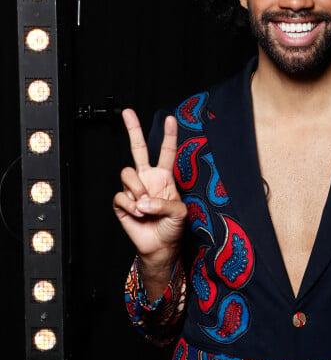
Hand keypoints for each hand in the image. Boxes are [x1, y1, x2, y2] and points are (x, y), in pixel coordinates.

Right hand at [113, 109, 186, 280]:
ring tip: (145, 206)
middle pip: (138, 149)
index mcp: (164, 178)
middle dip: (133, 129)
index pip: (166, 152)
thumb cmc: (173, 228)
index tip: (171, 119)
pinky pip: (121, 196)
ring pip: (127, 174)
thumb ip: (164, 203)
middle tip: (128, 112)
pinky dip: (130, 206)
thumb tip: (142, 200)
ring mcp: (134, 190)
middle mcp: (148, 180)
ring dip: (137, 190)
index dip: (169, 136)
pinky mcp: (122, 203)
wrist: (160, 247)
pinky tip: (138, 214)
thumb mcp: (179, 213)